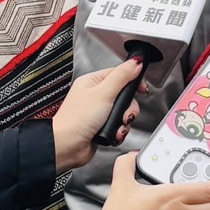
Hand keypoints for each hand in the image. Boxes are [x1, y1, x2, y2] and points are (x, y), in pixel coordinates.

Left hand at [52, 58, 143, 172]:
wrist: (67, 146)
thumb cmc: (77, 119)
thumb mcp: (104, 93)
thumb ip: (122, 76)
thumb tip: (136, 62)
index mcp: (92, 82)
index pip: (119, 74)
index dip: (133, 80)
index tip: (142, 88)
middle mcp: (95, 96)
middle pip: (124, 95)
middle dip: (129, 107)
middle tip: (125, 113)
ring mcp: (98, 113)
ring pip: (123, 112)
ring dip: (124, 122)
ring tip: (117, 125)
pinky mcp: (101, 127)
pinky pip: (119, 126)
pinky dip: (119, 131)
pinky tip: (113, 133)